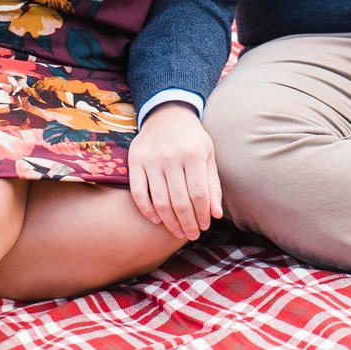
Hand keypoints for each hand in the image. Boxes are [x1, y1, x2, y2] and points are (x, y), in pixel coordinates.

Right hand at [127, 103, 220, 241]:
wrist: (167, 114)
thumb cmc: (192, 139)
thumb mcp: (208, 155)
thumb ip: (212, 185)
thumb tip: (215, 215)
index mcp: (194, 153)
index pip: (199, 194)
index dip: (202, 214)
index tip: (205, 226)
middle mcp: (172, 156)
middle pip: (180, 201)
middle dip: (188, 223)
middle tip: (192, 235)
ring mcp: (151, 159)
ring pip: (160, 200)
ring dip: (170, 222)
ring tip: (178, 231)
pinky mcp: (135, 161)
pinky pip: (139, 193)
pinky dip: (147, 210)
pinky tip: (157, 220)